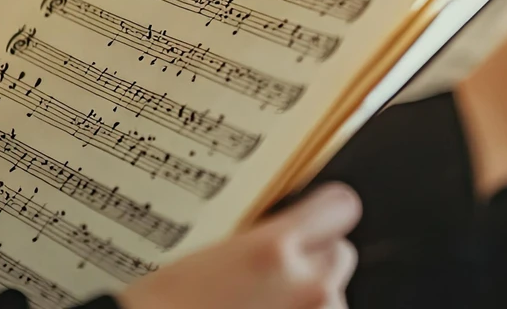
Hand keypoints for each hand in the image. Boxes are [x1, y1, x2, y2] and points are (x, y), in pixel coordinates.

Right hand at [120, 183, 360, 308]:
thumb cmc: (167, 306)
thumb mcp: (214, 253)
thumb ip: (263, 236)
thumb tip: (288, 227)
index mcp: (274, 249)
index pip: (340, 207)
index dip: (324, 212)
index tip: (316, 217)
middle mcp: (308, 287)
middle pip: (339, 254)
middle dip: (314, 261)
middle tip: (277, 275)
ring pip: (335, 297)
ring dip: (311, 299)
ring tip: (265, 306)